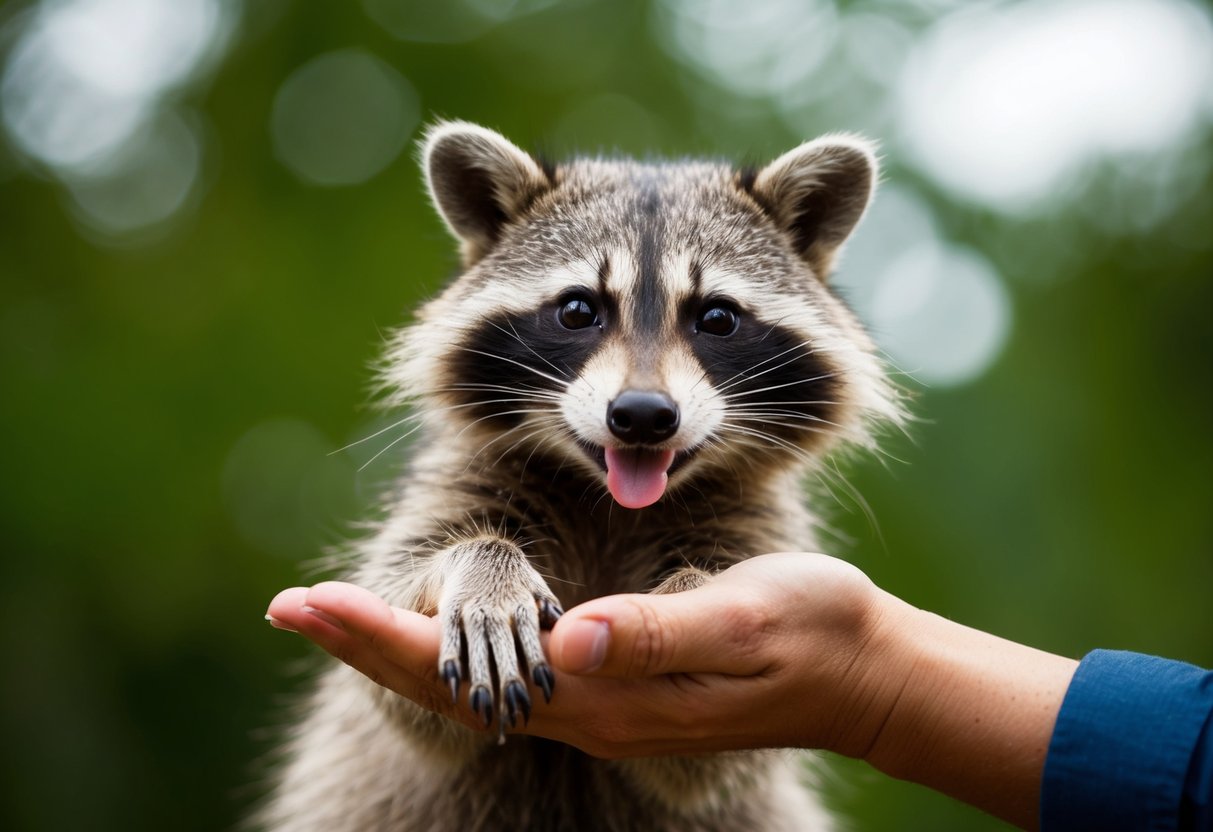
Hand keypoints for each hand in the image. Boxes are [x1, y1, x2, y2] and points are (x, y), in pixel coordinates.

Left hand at [265, 552, 899, 757]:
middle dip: (364, 643)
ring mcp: (599, 703)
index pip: (466, 672)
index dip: (383, 637)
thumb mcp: (744, 621)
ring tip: (336, 616)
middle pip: (450, 683)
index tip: (312, 602)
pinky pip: (509, 676)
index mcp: (605, 693)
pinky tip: (435, 632)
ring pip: (472, 682)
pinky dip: (453, 650)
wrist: (857, 675)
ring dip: (397, 648)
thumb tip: (565, 639)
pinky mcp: (616, 686)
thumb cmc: (809, 634)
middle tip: (289, 605)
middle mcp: (587, 707)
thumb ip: (657, 634)